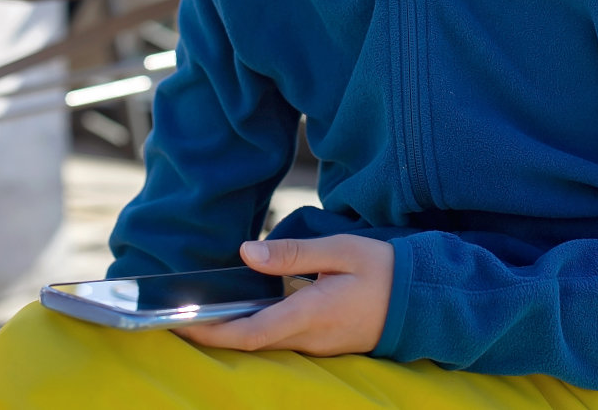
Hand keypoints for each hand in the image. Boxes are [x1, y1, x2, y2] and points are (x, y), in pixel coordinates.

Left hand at [174, 235, 393, 355]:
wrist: (422, 300)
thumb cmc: (384, 270)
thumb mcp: (341, 250)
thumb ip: (293, 254)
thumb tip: (247, 253)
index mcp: (311, 314)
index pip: (249, 332)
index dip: (210, 331)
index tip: (179, 321)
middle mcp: (309, 339)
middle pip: (249, 342)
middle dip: (210, 332)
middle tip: (175, 314)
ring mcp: (317, 347)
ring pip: (264, 343)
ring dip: (230, 331)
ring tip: (199, 310)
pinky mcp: (322, 345)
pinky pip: (280, 340)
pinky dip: (254, 328)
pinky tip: (241, 310)